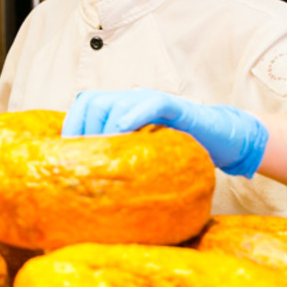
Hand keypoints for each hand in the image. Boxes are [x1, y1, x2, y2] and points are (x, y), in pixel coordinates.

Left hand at [62, 88, 267, 177]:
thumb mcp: (138, 155)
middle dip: (84, 132)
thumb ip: (115, 159)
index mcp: (118, 107)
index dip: (71, 127)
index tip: (66, 157)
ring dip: (104, 129)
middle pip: (92, 102)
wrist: (220, 139)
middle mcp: (129, 98)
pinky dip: (133, 117)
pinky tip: (125, 135)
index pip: (83, 106)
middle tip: (88, 162)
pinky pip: (150, 105)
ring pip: (114, 102)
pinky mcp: (175, 107)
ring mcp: (150, 99)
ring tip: (105, 157)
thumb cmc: (175, 154)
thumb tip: (82, 189)